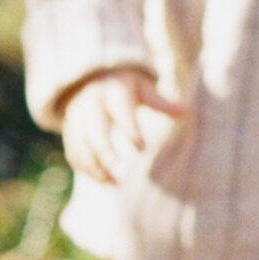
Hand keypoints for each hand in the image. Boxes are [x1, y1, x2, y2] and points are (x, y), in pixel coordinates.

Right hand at [60, 68, 186, 183]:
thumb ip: (162, 103)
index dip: (131, 130)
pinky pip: (73, 150)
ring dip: (93, 165)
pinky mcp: (70, 128)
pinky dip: (84, 167)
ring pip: (80, 143)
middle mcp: (92, 103)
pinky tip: (102, 181)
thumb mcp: (143, 89)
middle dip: (103, 149)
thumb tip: (188, 112)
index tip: (142, 149)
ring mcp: (77, 116)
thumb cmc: (125, 86)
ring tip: (112, 184)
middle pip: (95, 128)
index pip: (122, 112)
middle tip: (116, 167)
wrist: (91, 75)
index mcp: (113, 92)